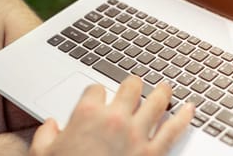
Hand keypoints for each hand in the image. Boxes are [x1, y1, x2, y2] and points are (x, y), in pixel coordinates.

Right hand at [28, 75, 194, 155]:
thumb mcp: (41, 155)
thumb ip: (44, 136)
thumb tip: (50, 126)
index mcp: (87, 114)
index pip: (96, 89)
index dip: (96, 93)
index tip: (98, 97)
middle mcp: (115, 119)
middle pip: (131, 86)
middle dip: (133, 84)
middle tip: (136, 85)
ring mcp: (136, 134)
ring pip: (156, 101)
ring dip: (162, 92)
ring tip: (165, 88)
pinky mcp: (152, 153)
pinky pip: (173, 130)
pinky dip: (183, 118)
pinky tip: (190, 110)